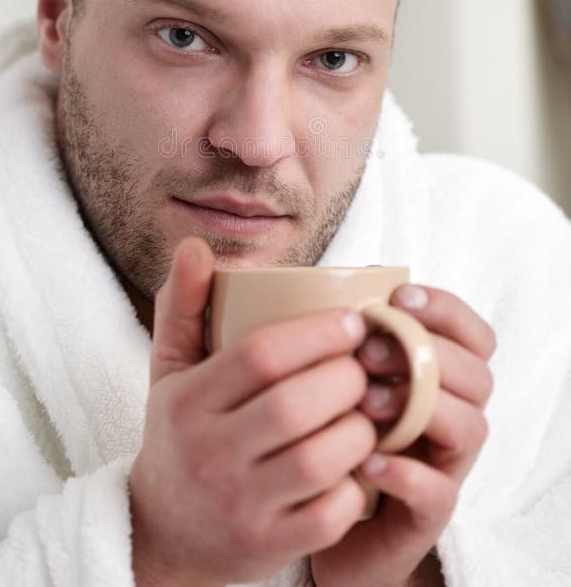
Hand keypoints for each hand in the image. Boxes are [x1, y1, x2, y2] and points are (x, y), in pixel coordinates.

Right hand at [129, 237, 376, 585]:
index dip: (317, 332)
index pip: (259, 356)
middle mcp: (209, 455)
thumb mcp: (170, 369)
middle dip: (348, 376)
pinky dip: (357, 484)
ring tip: (367, 407)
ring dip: (360, 427)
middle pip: (296, 405)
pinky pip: (331, 513)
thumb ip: (183, 305)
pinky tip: (357, 462)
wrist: (165, 533)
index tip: (353, 320)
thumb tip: (195, 245)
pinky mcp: (268, 546)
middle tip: (369, 362)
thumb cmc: (181, 433)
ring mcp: (239, 506)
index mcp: (187, 402)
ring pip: (320, 458)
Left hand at [310, 283, 495, 586]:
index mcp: (443, 377)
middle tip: (369, 353)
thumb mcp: (346, 372)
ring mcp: (446, 465)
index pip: (475, 335)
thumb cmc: (336, 427)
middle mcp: (455, 416)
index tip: (401, 298)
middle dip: (426, 354)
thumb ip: (359, 333)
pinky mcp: (427, 515)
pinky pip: (438, 494)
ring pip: (471, 427)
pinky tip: (369, 461)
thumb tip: (355, 278)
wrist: (315, 510)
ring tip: (366, 403)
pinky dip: (407, 475)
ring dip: (422, 407)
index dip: (447, 310)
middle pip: (478, 374)